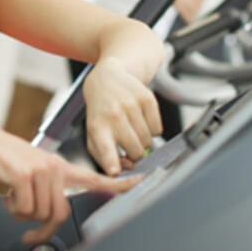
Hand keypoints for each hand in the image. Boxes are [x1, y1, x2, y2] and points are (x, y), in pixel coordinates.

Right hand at [0, 124, 140, 244]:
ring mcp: (40, 170)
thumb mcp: (29, 169)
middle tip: (28, 235)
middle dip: (41, 229)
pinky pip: (23, 209)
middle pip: (59, 212)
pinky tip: (4, 194)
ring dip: (21, 214)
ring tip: (11, 198)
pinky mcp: (24, 175)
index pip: (95, 176)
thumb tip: (49, 215)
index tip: (141, 182)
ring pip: (40, 213)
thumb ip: (45, 187)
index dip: (119, 183)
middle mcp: (54, 166)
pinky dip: (10, 208)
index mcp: (58, 165)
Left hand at [82, 56, 162, 174]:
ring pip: (149, 142)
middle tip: (128, 142)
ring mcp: (131, 105)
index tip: (115, 172)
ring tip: (132, 128)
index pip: (105, 148)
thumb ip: (105, 156)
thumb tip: (128, 168)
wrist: (107, 78)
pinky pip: (158, 129)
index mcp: (97, 126)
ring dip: (143, 141)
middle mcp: (114, 115)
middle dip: (135, 153)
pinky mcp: (147, 98)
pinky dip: (152, 130)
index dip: (112, 163)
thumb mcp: (93, 133)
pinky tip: (140, 119)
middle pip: (136, 151)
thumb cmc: (100, 113)